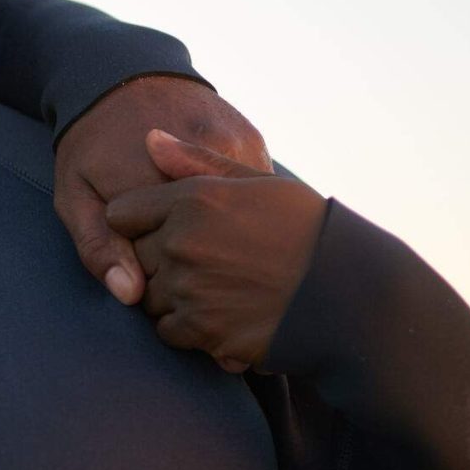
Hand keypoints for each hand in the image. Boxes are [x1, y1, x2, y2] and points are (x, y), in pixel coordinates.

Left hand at [54, 76, 269, 309]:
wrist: (123, 74)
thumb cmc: (92, 144)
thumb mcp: (76, 196)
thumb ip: (99, 246)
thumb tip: (129, 294)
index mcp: (153, 190)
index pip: (164, 265)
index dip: (153, 272)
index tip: (143, 259)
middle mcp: (199, 175)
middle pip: (205, 247)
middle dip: (190, 257)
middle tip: (171, 243)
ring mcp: (232, 154)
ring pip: (239, 225)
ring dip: (225, 239)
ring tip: (203, 231)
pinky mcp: (252, 143)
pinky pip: (256, 198)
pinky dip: (244, 213)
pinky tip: (226, 215)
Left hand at [105, 128, 325, 371]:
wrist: (348, 290)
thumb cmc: (305, 227)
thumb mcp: (256, 182)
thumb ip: (196, 162)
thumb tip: (149, 139)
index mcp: (193, 200)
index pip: (121, 212)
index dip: (136, 221)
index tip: (156, 227)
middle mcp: (182, 243)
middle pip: (133, 256)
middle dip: (152, 259)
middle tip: (194, 262)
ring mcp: (189, 288)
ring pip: (147, 296)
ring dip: (167, 295)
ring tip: (208, 287)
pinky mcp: (203, 330)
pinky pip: (167, 331)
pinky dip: (184, 327)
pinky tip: (214, 313)